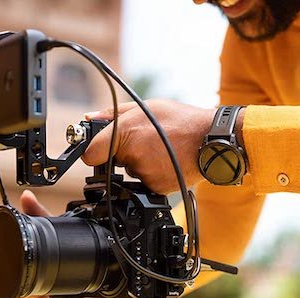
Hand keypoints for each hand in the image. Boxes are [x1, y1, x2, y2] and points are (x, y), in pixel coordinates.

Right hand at [0, 190, 70, 297]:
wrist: (78, 285)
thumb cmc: (61, 260)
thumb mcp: (54, 237)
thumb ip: (40, 217)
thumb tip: (27, 197)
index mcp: (15, 260)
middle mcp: (14, 278)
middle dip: (13, 283)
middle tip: (31, 282)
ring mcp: (22, 296)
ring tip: (42, 294)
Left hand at [82, 99, 214, 193]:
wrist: (210, 141)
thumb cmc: (181, 121)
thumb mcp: (146, 107)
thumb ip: (113, 114)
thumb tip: (90, 119)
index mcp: (124, 134)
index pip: (90, 154)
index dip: (95, 151)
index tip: (101, 150)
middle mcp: (132, 156)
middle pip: (114, 162)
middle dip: (124, 152)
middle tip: (147, 140)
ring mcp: (144, 174)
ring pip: (132, 171)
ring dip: (141, 162)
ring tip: (162, 149)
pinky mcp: (156, 187)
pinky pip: (146, 182)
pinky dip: (154, 174)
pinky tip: (167, 162)